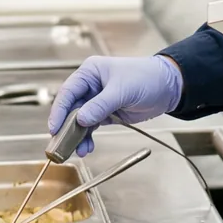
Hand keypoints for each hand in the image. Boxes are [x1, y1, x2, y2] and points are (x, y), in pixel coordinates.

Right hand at [48, 55, 182, 155]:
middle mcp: (90, 86)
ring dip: (77, 136)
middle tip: (60, 144)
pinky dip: (88, 138)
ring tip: (78, 150)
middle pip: (70, 108)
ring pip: (79, 121)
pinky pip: (91, 127)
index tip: (54, 127)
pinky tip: (87, 147)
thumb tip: (80, 119)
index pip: (68, 92)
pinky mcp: (106, 113)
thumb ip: (100, 106)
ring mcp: (97, 101)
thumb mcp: (122, 90)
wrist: (168, 87)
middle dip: (66, 127)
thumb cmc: (146, 77)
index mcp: (90, 72)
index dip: (59, 110)